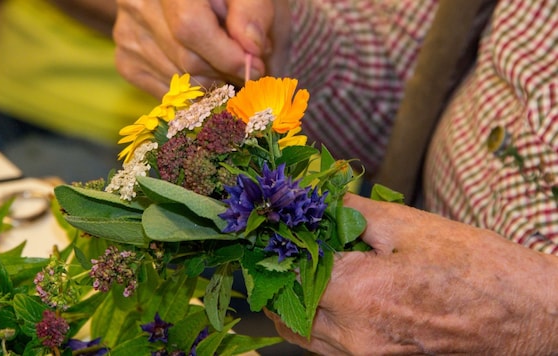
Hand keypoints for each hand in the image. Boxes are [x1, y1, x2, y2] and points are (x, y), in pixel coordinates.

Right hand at [113, 0, 290, 96]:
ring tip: (226, 69)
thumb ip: (253, 11)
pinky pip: (164, 92)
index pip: (190, 28)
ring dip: (211, 84)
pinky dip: (191, 92)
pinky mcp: (125, 60)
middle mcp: (138, 4)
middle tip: (245, 70)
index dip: (226, 55)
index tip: (255, 66)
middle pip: (186, 60)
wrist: (180, 1)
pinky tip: (205, 76)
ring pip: (177, 81)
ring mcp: (126, 34)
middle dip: (223, 73)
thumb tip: (251, 50)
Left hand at [267, 193, 557, 354]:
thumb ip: (353, 211)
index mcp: (360, 294)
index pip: (291, 267)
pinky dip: (317, 321)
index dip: (280, 242)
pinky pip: (327, 348)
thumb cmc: (480, 271)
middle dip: (281, 273)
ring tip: (305, 268)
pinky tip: (332, 295)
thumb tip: (316, 196)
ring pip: (302, 333)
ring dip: (294, 300)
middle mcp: (356, 336)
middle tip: (287, 245)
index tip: (274, 226)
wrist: (531, 320)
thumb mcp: (413, 226)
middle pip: (287, 306)